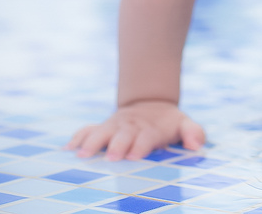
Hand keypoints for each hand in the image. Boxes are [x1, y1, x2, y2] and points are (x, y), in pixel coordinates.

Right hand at [67, 100, 205, 160]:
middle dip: (116, 145)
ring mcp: (114, 126)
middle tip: (111, 157)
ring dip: (91, 142)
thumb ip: (193, 132)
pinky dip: (77, 138)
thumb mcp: (185, 123)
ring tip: (81, 155)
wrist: (150, 104)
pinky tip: (66, 149)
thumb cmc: (168, 123)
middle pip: (122, 135)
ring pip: (101, 132)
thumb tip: (195, 145)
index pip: (146, 137)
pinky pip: (86, 130)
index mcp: (150, 128)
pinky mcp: (102, 128)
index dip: (140, 145)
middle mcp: (129, 127)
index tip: (134, 155)